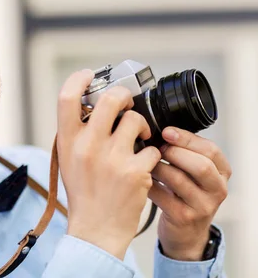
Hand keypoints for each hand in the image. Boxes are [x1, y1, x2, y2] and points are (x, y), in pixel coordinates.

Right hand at [57, 70, 162, 259]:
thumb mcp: (68, 158)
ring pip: (137, 120)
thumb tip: (94, 102)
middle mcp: (87, 145)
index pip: (67, 96)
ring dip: (142, 127)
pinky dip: (151, 155)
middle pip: (111, 98)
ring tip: (140, 139)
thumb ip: (77, 131)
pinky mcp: (134, 171)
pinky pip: (151, 148)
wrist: (96, 228)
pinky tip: (143, 165)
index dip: (80, 78)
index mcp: (67, 140)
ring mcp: (112, 158)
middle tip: (127, 104)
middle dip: (124, 96)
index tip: (90, 75)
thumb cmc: (83, 191)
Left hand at [149, 127, 231, 260]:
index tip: (166, 131)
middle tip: (156, 149)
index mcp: (222, 172)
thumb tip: (160, 130)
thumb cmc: (184, 193)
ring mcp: (203, 206)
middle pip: (201, 165)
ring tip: (145, 162)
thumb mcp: (192, 172)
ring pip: (179, 180)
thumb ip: (185, 152)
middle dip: (174, 153)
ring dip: (158, 167)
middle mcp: (218, 189)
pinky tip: (140, 179)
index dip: (187, 138)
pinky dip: (148, 183)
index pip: (211, 150)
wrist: (185, 231)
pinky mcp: (184, 218)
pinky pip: (162, 195)